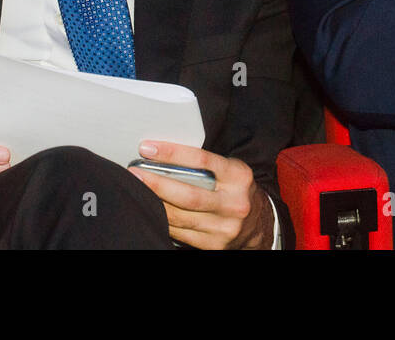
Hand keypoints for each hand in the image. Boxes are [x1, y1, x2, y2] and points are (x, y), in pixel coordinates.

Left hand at [129, 140, 272, 248]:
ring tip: (137, 189)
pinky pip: (180, 233)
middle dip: (156, 184)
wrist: (260, 224)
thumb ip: (206, 165)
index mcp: (238, 177)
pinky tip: (152, 209)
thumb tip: (164, 157)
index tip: (148, 148)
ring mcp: (224, 228)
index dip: (172, 153)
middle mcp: (234, 203)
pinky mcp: (214, 245)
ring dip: (155, 203)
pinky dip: (163, 220)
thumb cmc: (237, 189)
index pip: (202, 160)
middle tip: (134, 172)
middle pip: (188, 195)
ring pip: (181, 217)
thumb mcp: (231, 170)